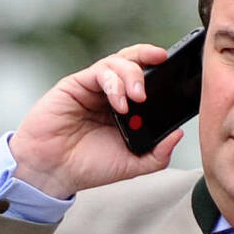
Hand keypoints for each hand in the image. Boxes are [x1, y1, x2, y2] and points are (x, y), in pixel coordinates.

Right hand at [8, 43, 183, 197]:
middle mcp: (112, 94)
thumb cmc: (88, 166)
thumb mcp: (131, 165)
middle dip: (149, 64)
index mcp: (128, 110)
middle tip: (159, 79)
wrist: (52, 171)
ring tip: (138, 97)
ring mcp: (94, 87)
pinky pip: (100, 72)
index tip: (181, 72)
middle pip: (135, 63)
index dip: (164, 72)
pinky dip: (113, 83)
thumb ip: (157, 154)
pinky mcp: (77, 84)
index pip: (149, 81)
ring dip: (132, 75)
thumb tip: (178, 135)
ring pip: (118, 62)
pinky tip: (119, 103)